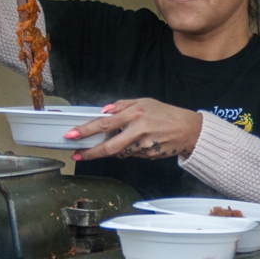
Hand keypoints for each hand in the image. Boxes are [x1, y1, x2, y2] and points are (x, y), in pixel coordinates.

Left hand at [67, 99, 202, 161]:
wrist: (188, 130)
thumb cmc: (166, 114)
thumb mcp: (145, 102)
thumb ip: (122, 105)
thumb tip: (104, 111)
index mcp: (135, 114)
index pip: (104, 124)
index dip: (85, 131)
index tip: (71, 135)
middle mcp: (138, 130)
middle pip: (108, 146)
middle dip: (90, 152)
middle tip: (77, 154)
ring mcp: (144, 146)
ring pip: (120, 152)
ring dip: (114, 149)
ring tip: (125, 139)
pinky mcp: (148, 156)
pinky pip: (132, 155)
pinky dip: (129, 150)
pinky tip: (139, 142)